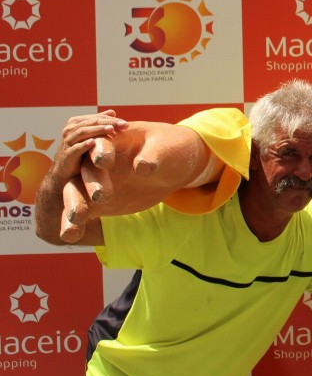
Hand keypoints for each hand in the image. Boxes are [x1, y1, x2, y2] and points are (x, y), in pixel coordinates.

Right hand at [57, 116, 211, 241]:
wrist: (177, 164)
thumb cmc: (172, 150)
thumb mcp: (167, 149)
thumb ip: (154, 156)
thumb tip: (142, 167)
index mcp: (116, 139)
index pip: (101, 142)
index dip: (100, 150)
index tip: (103, 162)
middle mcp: (99, 159)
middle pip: (84, 169)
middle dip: (83, 186)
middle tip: (91, 203)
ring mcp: (98, 179)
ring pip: (76, 191)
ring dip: (73, 207)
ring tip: (69, 232)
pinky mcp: (101, 199)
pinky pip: (84, 210)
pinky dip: (75, 222)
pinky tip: (70, 236)